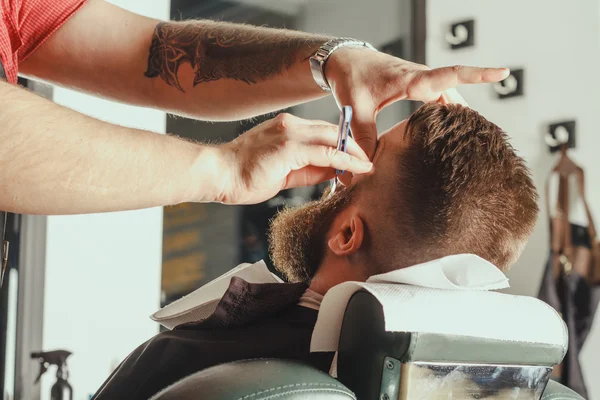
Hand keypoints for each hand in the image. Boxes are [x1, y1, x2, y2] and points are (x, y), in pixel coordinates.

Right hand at [215, 113, 371, 204]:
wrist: (217, 174)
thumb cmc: (243, 175)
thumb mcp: (283, 173)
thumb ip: (308, 170)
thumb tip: (334, 172)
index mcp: (286, 128)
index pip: (322, 132)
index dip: (343, 144)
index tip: (357, 158)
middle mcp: (290, 125)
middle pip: (332, 131)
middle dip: (354, 146)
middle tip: (369, 160)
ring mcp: (289, 134)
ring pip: (332, 138)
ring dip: (353, 153)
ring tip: (367, 166)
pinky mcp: (288, 148)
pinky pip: (325, 153)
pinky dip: (344, 160)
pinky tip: (356, 169)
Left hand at [325, 48, 508, 156]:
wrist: (345, 59)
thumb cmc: (351, 78)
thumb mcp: (355, 108)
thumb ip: (363, 136)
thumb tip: (368, 164)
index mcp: (410, 79)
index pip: (450, 75)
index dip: (477, 75)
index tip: (502, 72)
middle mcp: (420, 76)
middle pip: (455, 90)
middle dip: (468, 110)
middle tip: (480, 134)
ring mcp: (420, 79)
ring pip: (448, 94)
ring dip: (457, 110)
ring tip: (467, 136)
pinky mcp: (416, 84)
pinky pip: (440, 95)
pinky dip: (447, 108)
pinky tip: (449, 126)